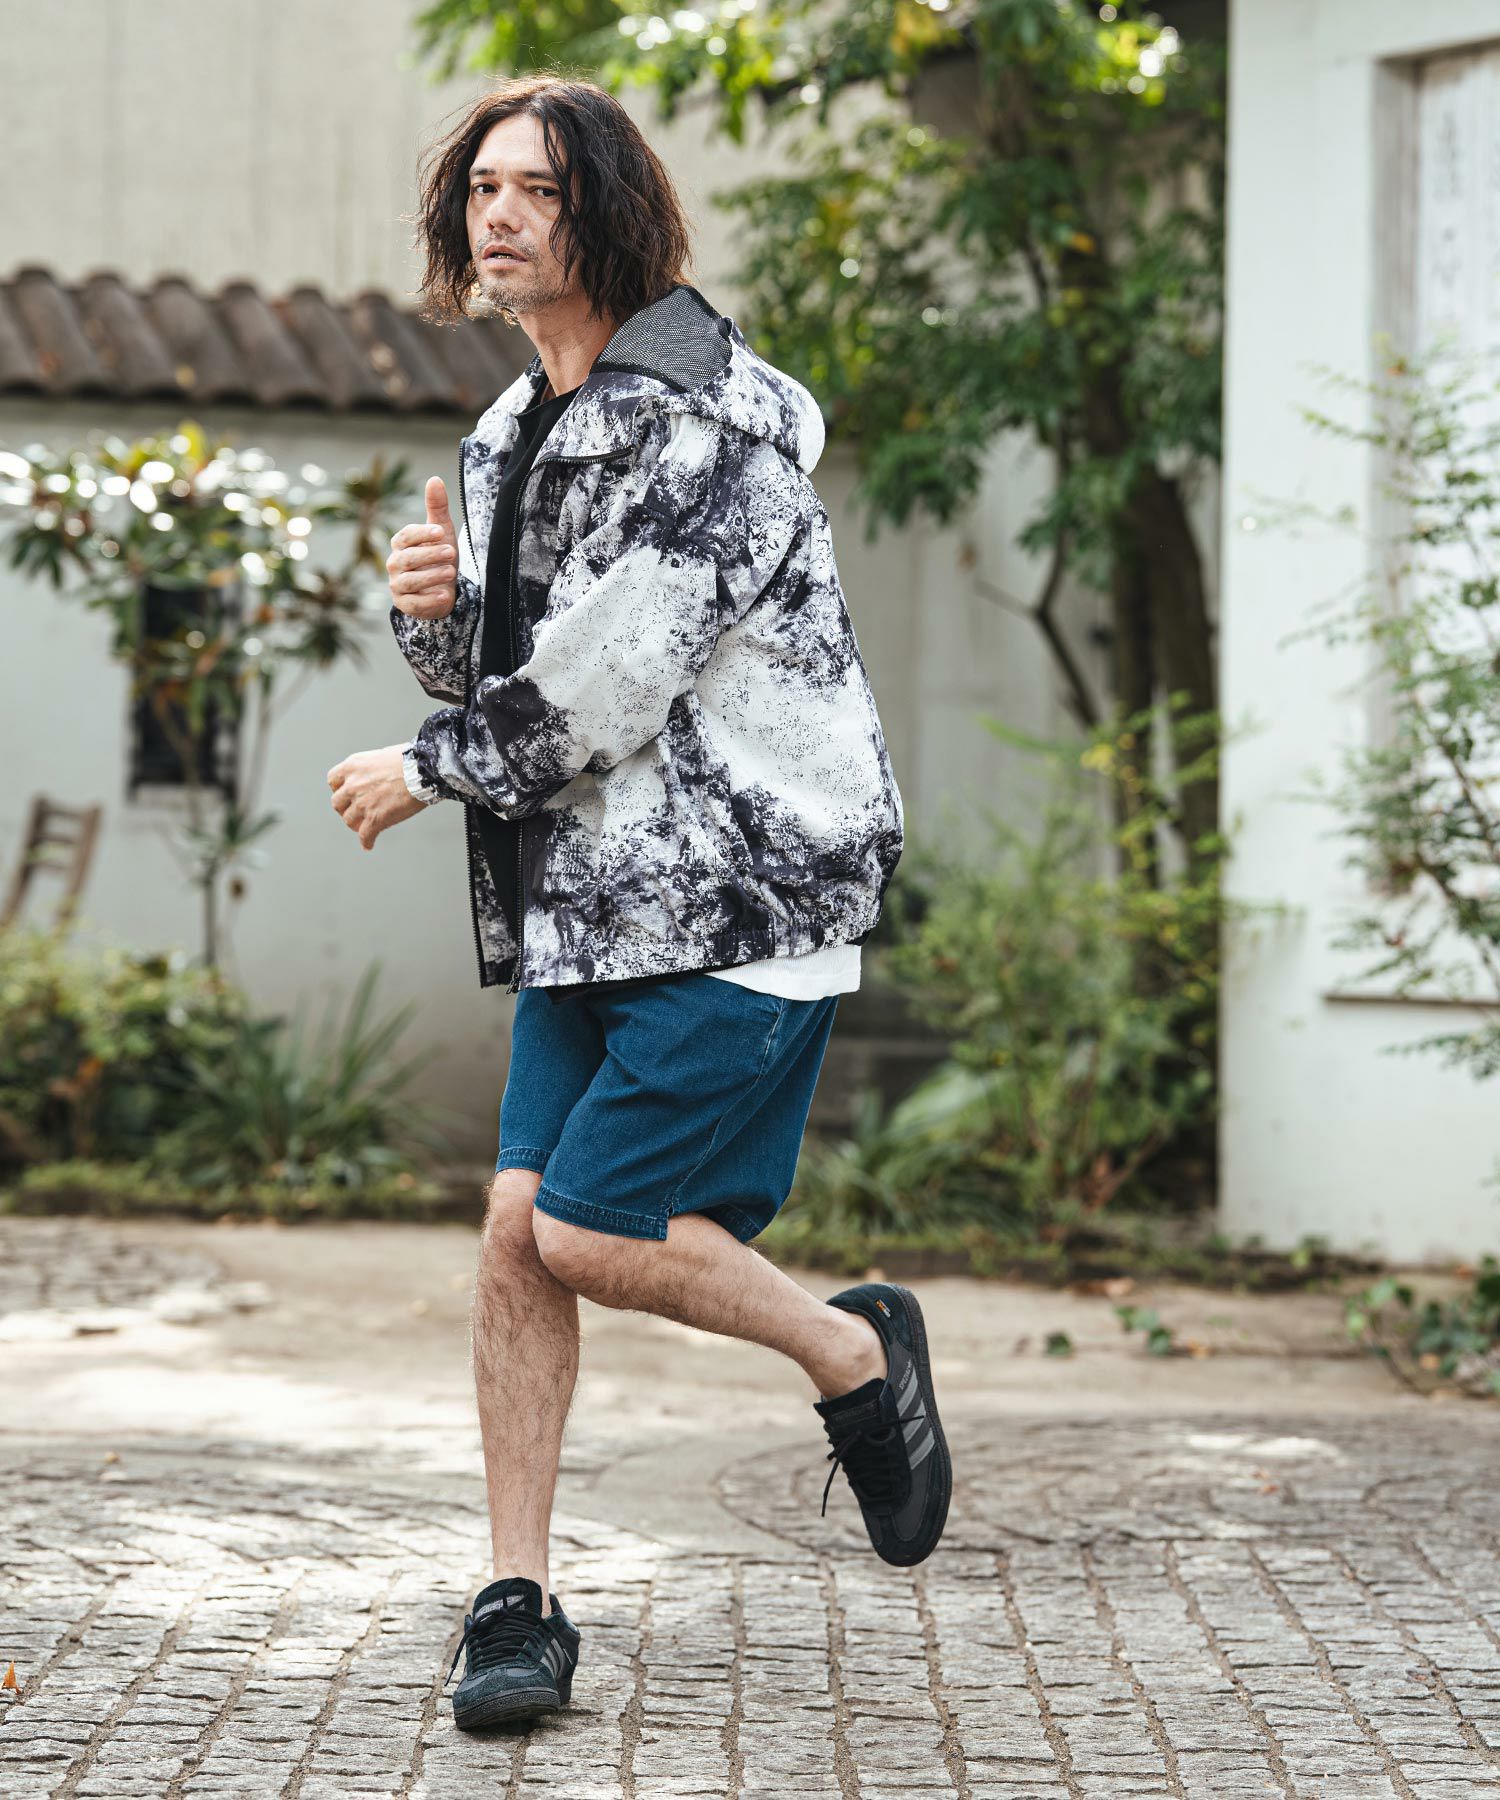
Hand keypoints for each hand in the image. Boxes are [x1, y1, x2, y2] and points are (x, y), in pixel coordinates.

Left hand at [327, 745, 426, 849]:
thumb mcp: (381, 756)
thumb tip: (377, 778)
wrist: (423, 770)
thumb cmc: (410, 760)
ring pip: (349, 821)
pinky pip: (365, 835)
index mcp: (353, 766)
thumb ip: (371, 769)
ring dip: (356, 825)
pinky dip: (367, 841)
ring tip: (363, 828)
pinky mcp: (375, 819)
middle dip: (345, 808)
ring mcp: (362, 803)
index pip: (333, 781)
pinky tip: (369, 844)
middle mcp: (352, 785)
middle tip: (355, 812)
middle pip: (338, 803)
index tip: (347, 794)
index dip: (339, 789)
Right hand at [387, 476, 458, 619]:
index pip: (405, 536)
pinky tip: (445, 595)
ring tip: (452, 571)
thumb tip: (434, 478)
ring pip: (410, 581)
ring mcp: (398, 586)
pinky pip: (414, 603)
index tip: (440, 532)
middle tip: (451, 552)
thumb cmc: (439, 556)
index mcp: (401, 545)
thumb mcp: (441, 532)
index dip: (421, 534)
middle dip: (429, 555)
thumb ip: (437, 507)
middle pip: (407, 559)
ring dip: (432, 576)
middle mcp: (395, 564)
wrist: (443, 588)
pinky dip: (429, 600)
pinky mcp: (405, 605)